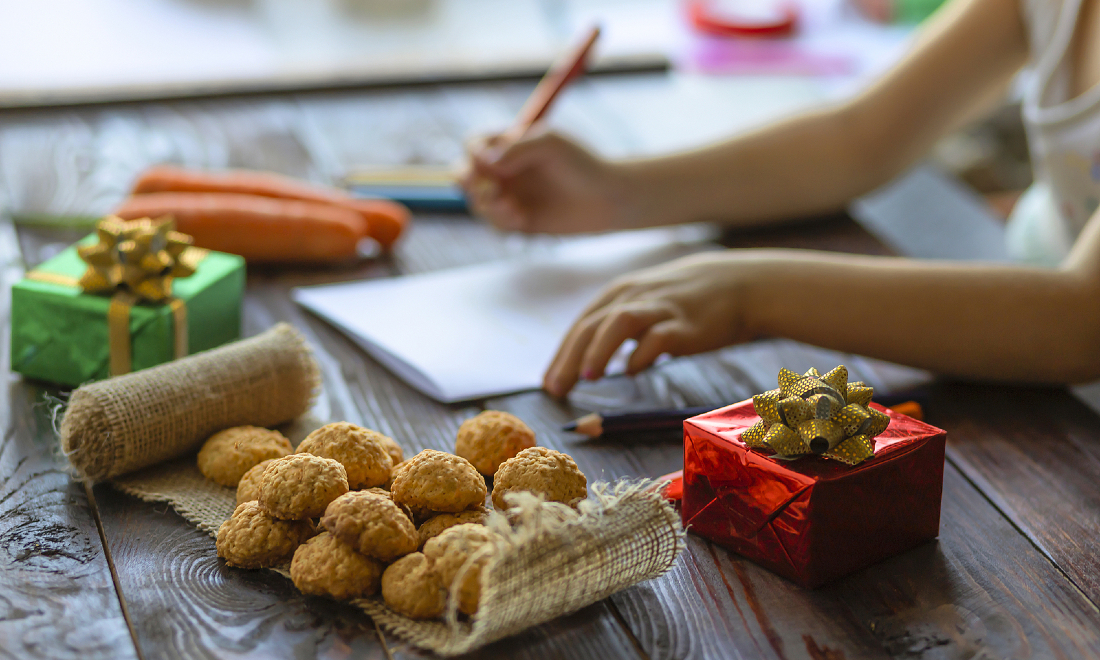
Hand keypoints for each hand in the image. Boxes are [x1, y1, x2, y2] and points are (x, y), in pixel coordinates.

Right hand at [460, 129, 633, 233]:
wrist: (608, 200)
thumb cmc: (583, 165)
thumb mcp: (552, 145)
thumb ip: (517, 148)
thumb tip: (485, 161)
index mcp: (509, 144)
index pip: (474, 144)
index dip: (473, 153)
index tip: (485, 164)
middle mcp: (505, 169)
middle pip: (464, 173)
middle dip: (468, 183)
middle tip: (486, 190)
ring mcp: (509, 195)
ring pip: (477, 202)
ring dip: (487, 206)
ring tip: (512, 208)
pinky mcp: (517, 220)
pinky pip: (494, 223)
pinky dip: (500, 221)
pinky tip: (521, 218)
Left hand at [543, 251, 757, 396]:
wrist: (735, 286)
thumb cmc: (682, 301)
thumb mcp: (644, 303)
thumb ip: (615, 325)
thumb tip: (583, 359)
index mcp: (619, 294)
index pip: (581, 325)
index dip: (561, 354)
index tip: (549, 383)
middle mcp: (634, 297)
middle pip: (592, 326)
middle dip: (570, 359)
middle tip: (556, 389)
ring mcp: (659, 309)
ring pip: (619, 323)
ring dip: (599, 350)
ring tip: (587, 376)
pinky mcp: (684, 324)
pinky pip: (657, 338)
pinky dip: (641, 355)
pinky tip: (632, 371)